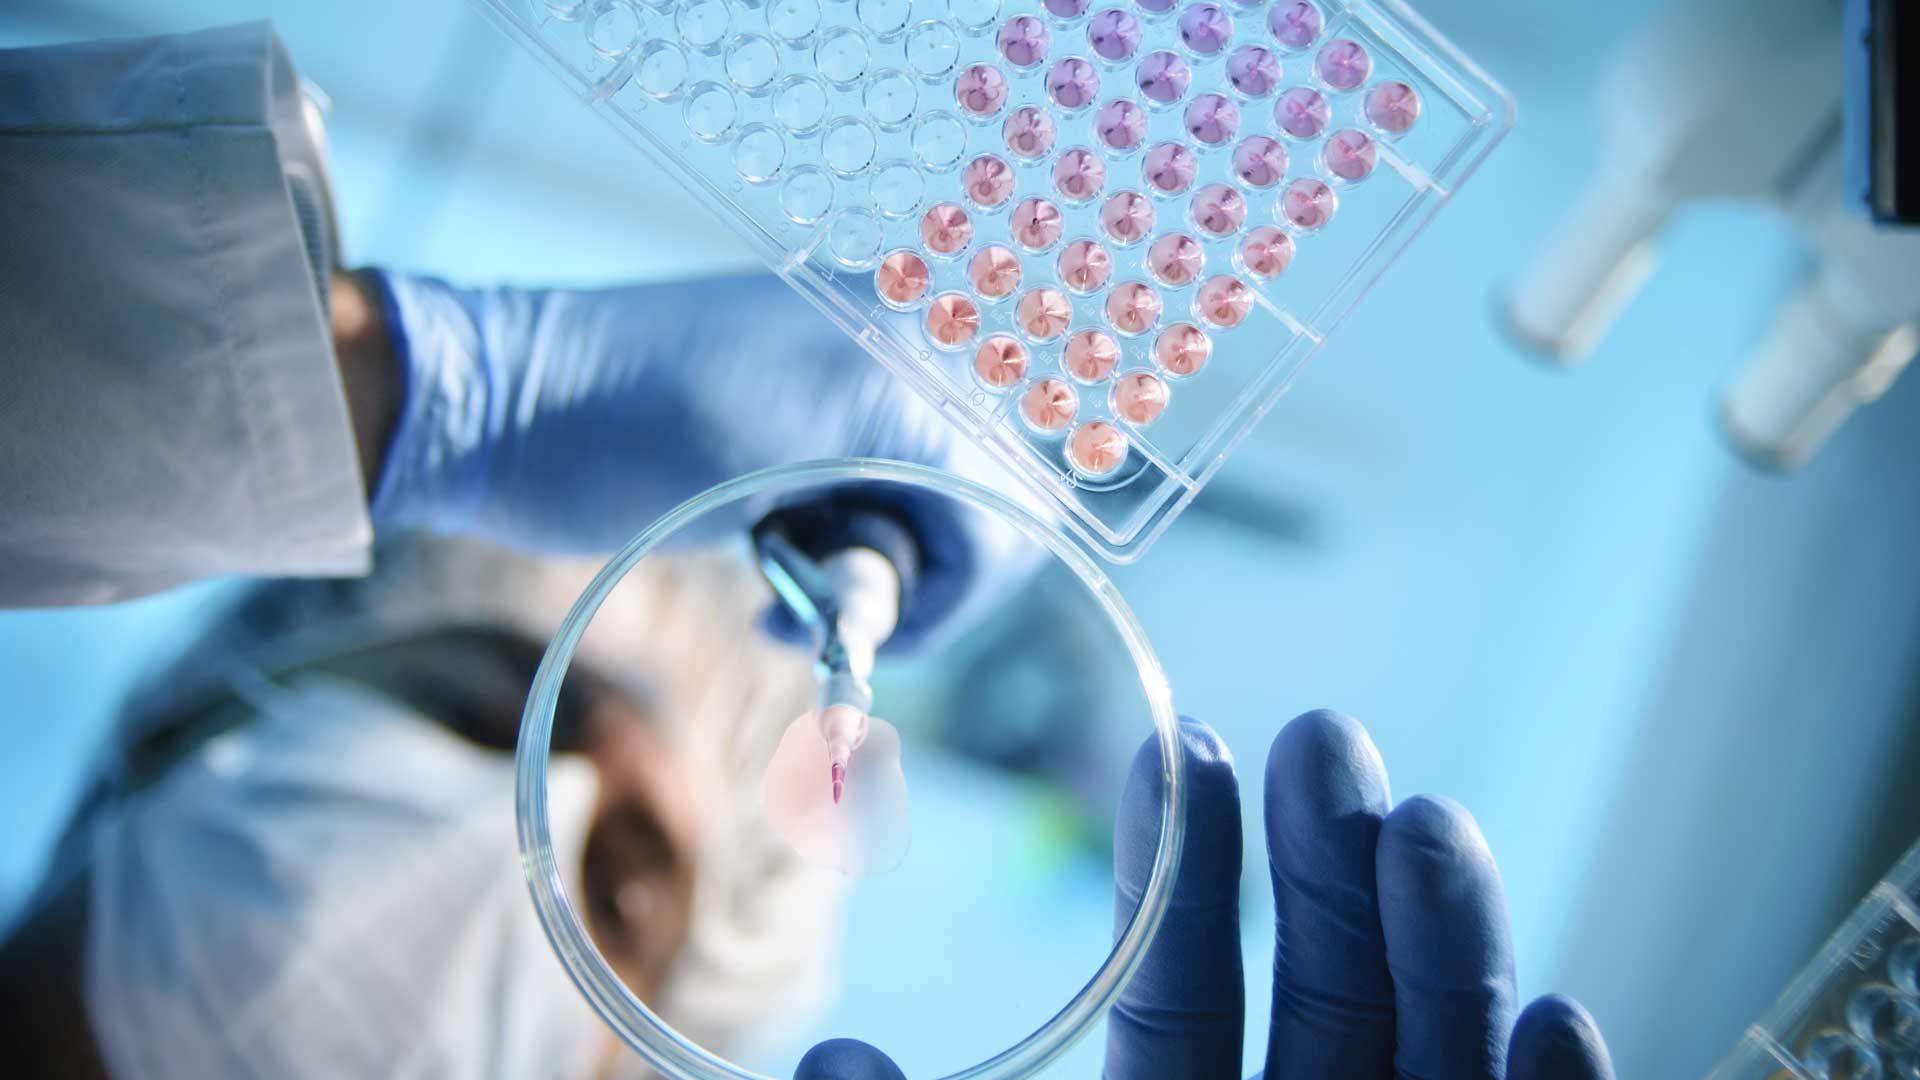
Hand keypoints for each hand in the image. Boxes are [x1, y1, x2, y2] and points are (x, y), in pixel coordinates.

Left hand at [363, 269, 1025, 644]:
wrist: (495, 404)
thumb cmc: (615, 446)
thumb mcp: (771, 484)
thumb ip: (908, 494)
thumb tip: (1000, 537)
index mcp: (902, 355)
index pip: (1007, 502)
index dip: (957, 592)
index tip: (880, 636)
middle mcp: (897, 345)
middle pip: (981, 499)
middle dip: (915, 572)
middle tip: (821, 606)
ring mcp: (853, 364)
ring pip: (927, 498)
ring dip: (871, 557)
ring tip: (780, 579)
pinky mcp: (808, 394)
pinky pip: (877, 475)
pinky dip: (840, 528)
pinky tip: (769, 543)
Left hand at [790, 711, 1614, 1079]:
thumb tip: (832, 1058)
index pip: (1182, 1005)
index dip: (1189, 875)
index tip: (1191, 744)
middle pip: (1327, 1006)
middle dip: (1331, 869)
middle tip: (1325, 731)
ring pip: (1436, 1058)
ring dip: (1448, 942)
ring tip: (1425, 818)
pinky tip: (1557, 1007)